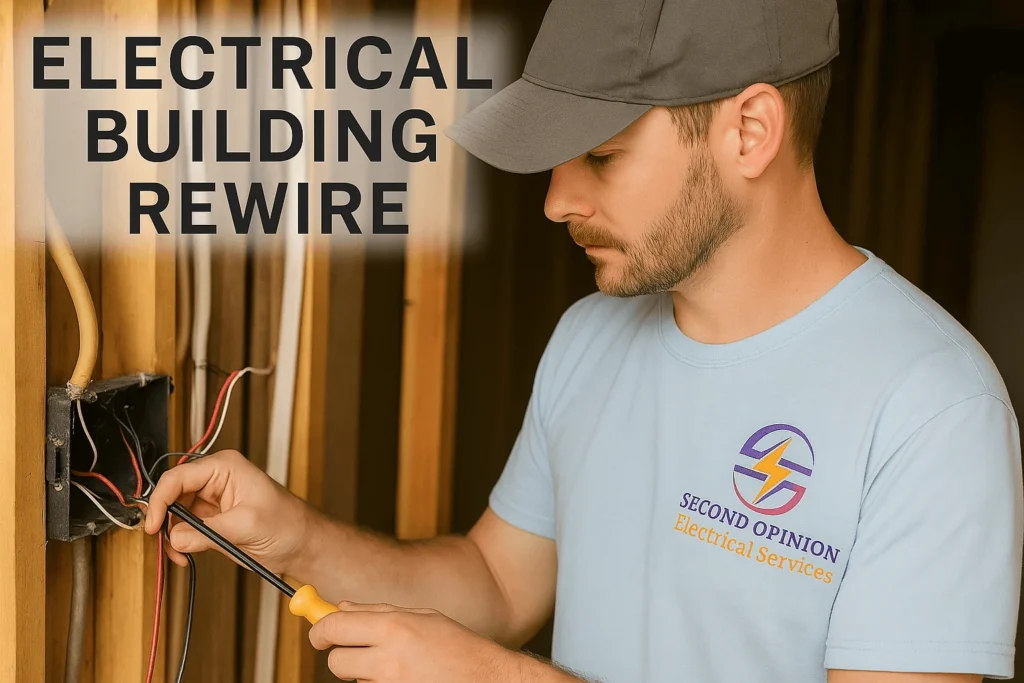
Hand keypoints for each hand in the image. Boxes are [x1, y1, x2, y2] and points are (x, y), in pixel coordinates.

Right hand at [143, 449, 313, 573]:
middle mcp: (216, 479)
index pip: (178, 477)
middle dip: (165, 521)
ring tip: (181, 555)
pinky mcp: (212, 519)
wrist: (302, 544)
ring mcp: (213, 500)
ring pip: (175, 514)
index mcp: (225, 467)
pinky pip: (184, 529)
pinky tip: (186, 555)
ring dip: (172, 536)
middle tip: (165, 543)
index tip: (152, 525)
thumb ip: (208, 531)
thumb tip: (176, 537)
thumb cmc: (287, 524)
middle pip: (172, 495)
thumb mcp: (246, 525)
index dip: (160, 500)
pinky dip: (180, 543)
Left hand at [309, 602, 575, 682]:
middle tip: (357, 656)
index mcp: (395, 627)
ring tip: (400, 670)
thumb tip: (339, 608)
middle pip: (335, 662)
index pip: (334, 626)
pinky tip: (406, 682)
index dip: (320, 631)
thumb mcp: (423, 618)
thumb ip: (378, 612)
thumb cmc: (458, 648)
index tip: (320, 635)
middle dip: (342, 658)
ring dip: (365, 677)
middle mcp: (389, 658)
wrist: (489, 682)